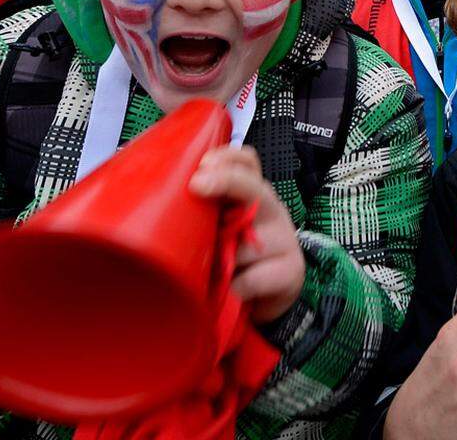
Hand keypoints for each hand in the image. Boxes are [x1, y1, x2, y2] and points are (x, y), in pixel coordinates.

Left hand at [190, 145, 305, 323]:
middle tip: (197, 184)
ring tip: (214, 271)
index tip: (202, 165)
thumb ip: (205, 212)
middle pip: (254, 187)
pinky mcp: (292, 269)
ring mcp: (285, 238)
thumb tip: (164, 202)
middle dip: (226, 181)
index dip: (228, 157)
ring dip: (223, 260)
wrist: (266, 299)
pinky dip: (237, 286)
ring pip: (247, 243)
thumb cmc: (235, 257)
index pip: (247, 162)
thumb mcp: (221, 230)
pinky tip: (232, 289)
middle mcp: (271, 209)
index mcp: (253, 194)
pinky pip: (254, 277)